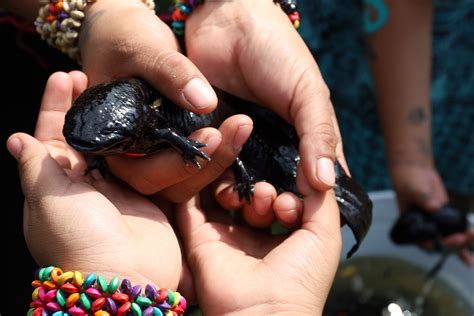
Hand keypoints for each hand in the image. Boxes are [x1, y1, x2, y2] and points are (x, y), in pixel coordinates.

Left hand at [6, 72, 180, 287]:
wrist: (127, 279)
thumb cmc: (79, 240)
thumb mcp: (48, 200)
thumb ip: (36, 167)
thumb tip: (17, 138)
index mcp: (55, 184)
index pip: (52, 135)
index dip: (56, 106)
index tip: (65, 76)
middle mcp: (86, 185)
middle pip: (86, 136)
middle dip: (89, 107)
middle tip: (98, 78)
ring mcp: (119, 191)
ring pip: (118, 146)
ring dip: (120, 120)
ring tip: (127, 93)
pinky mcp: (147, 198)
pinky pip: (147, 164)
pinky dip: (148, 143)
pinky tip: (151, 122)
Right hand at [79, 0, 256, 199]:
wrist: (129, 37)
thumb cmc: (122, 39)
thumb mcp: (140, 48)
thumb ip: (169, 72)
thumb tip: (205, 103)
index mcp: (111, 144)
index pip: (141, 174)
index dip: (175, 166)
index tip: (211, 136)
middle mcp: (132, 159)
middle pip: (169, 187)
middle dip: (205, 165)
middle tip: (235, 131)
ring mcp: (156, 156)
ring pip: (189, 182)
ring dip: (219, 161)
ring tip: (241, 126)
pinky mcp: (176, 147)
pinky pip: (200, 165)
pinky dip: (221, 153)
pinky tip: (240, 130)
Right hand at [176, 168, 341, 314]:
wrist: (266, 313)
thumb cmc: (302, 277)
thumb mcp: (324, 234)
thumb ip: (320, 196)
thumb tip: (313, 164)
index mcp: (279, 238)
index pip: (277, 199)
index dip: (285, 193)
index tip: (289, 205)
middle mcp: (249, 236)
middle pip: (248, 194)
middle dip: (261, 189)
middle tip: (267, 197)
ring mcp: (222, 236)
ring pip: (222, 194)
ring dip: (236, 186)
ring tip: (249, 198)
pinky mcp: (197, 237)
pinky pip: (192, 202)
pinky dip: (200, 183)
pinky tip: (216, 169)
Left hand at [185, 0, 346, 221]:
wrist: (226, 20)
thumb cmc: (277, 53)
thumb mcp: (308, 92)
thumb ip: (319, 135)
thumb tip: (327, 183)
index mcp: (300, 143)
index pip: (308, 188)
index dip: (303, 205)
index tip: (295, 214)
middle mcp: (268, 152)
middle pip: (269, 195)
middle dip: (265, 206)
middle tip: (260, 204)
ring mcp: (236, 148)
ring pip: (237, 188)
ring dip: (236, 196)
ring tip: (234, 194)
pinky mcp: (206, 140)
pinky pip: (206, 168)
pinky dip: (208, 178)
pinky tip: (210, 182)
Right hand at [389, 161, 472, 264]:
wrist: (415, 171)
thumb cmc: (408, 181)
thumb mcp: (413, 190)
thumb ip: (423, 199)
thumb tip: (436, 208)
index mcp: (412, 227)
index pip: (427, 243)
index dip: (442, 244)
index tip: (455, 238)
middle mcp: (425, 228)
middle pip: (443, 244)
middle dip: (458, 243)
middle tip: (468, 236)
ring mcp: (437, 224)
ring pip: (452, 239)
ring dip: (465, 242)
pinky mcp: (446, 217)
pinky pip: (457, 229)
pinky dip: (465, 238)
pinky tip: (472, 248)